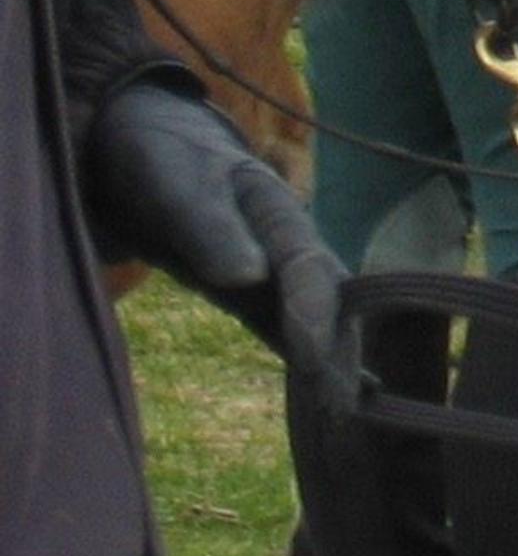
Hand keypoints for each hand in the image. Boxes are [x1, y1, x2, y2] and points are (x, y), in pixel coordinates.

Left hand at [78, 79, 345, 374]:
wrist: (136, 145)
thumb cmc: (159, 159)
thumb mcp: (176, 185)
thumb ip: (209, 228)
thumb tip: (250, 277)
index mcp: (278, 209)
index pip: (307, 264)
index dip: (313, 308)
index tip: (313, 354)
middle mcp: (286, 243)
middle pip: (327, 297)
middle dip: (338, 346)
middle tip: (342, 400)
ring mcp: (270, 270)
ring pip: (313, 317)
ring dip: (331, 359)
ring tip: (344, 410)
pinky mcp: (248, 293)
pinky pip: (284, 328)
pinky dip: (308, 358)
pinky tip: (332, 393)